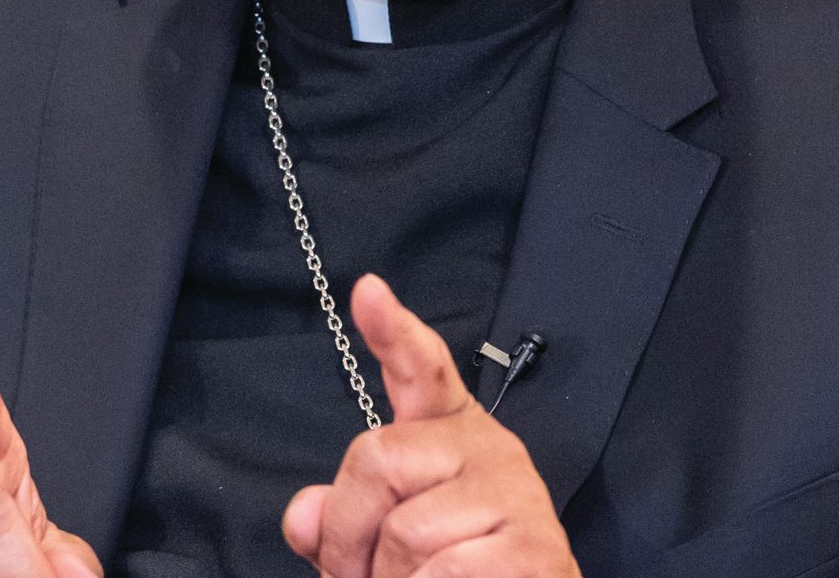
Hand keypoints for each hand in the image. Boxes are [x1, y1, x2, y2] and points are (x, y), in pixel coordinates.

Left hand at [282, 276, 578, 577]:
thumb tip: (304, 515)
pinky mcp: (534, 546)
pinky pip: (444, 572)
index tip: (367, 289)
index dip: (391, 329)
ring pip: (404, 533)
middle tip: (361, 577)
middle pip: (377, 461)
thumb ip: (344, 520)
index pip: (421, 367)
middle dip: (349, 539)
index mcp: (449, 432)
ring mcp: (516, 491)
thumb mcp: (389, 543)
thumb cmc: (453, 574)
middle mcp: (487, 445)